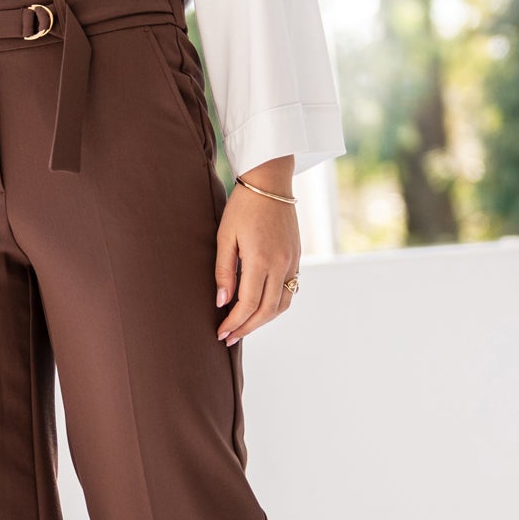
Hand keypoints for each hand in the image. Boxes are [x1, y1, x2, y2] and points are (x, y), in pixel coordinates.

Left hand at [215, 158, 299, 345]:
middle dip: (247, 328)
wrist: (270, 182)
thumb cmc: (242, 206)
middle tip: (229, 337)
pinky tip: (260, 307)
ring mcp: (292, 261)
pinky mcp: (297, 257)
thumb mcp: (225, 236)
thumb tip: (222, 302)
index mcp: (260, 260)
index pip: (248, 304)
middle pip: (267, 311)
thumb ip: (224, 271)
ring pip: (282, 304)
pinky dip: (275, 305)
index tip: (221, 334)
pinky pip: (290, 290)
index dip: (234, 323)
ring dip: (263, 320)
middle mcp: (281, 265)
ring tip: (244, 326)